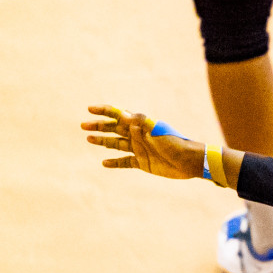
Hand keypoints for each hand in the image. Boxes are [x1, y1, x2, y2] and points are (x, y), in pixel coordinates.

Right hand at [82, 105, 202, 179]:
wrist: (189, 162)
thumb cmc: (176, 143)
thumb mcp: (158, 131)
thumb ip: (141, 123)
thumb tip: (123, 115)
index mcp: (140, 125)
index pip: (118, 115)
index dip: (104, 111)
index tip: (89, 109)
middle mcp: (137, 136)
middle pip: (114, 129)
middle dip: (99, 126)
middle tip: (83, 126)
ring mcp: (139, 149)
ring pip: (117, 144)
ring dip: (103, 141)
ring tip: (88, 139)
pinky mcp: (143, 163)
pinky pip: (125, 162)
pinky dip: (115, 163)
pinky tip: (104, 163)